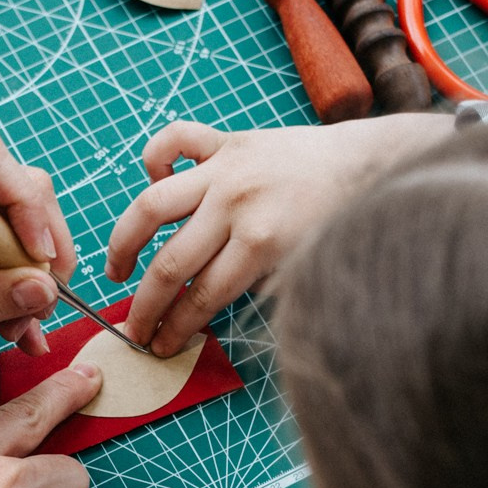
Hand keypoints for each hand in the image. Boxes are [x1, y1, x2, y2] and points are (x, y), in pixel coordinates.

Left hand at [0, 128, 77, 361]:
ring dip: (24, 260)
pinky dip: (5, 262)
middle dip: (37, 241)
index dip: (25, 203)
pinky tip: (12, 310)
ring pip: (5, 204)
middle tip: (45, 302)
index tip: (42, 260)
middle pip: (7, 180)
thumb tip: (41, 290)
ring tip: (24, 322)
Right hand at [104, 115, 449, 355]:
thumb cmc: (341, 224)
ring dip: (125, 241)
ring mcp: (226, 168)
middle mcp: (236, 202)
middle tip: (133, 330)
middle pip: (171, 263)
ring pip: (152, 205)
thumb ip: (258, 292)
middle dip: (147, 306)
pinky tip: (154, 182)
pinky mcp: (227, 141)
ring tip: (118, 269)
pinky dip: (155, 158)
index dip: (175, 328)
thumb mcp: (308, 270)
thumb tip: (202, 315)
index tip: (158, 347)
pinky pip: (174, 140)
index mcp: (261, 241)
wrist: (369, 166)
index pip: (200, 296)